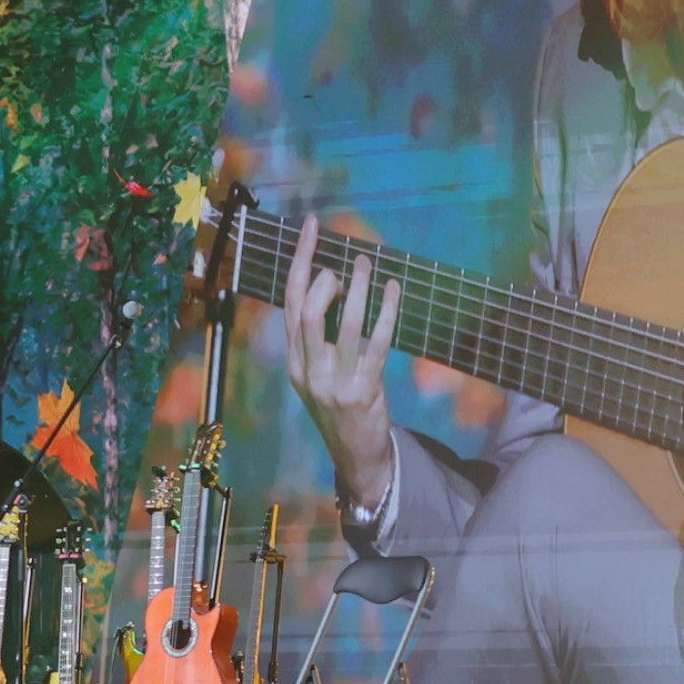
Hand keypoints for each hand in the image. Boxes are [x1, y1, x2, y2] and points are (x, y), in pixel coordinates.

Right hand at [283, 214, 400, 518]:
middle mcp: (307, 369)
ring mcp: (333, 381)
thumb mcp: (319, 374)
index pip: (289, 303)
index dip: (300, 262)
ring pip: (341, 324)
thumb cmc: (342, 406)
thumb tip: (332, 286)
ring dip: (355, 289)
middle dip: (323, 277)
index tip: (312, 228)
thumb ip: (319, 339)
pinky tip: (393, 289)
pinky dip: (386, 312)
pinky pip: (376, 343)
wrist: (356, 456)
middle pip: (306, 311)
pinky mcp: (363, 390)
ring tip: (367, 264)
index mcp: (293, 361)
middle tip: (344, 262)